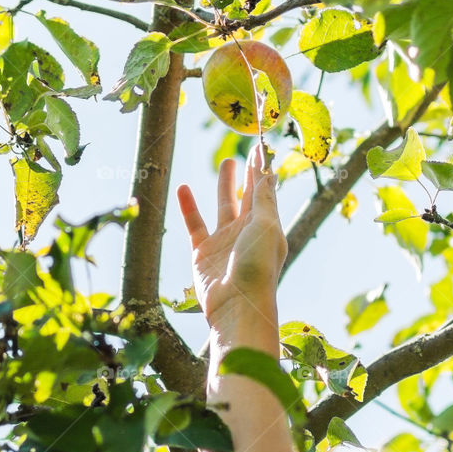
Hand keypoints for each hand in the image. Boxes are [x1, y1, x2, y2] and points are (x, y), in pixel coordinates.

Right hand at [176, 144, 286, 330]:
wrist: (236, 306)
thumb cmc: (258, 267)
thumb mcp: (266, 227)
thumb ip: (264, 199)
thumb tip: (269, 173)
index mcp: (267, 225)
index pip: (265, 190)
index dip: (262, 168)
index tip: (262, 146)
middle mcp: (247, 232)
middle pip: (248, 195)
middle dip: (248, 173)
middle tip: (247, 150)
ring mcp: (225, 241)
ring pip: (224, 205)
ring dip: (225, 184)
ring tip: (226, 161)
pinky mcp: (203, 253)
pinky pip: (194, 224)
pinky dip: (188, 206)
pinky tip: (182, 187)